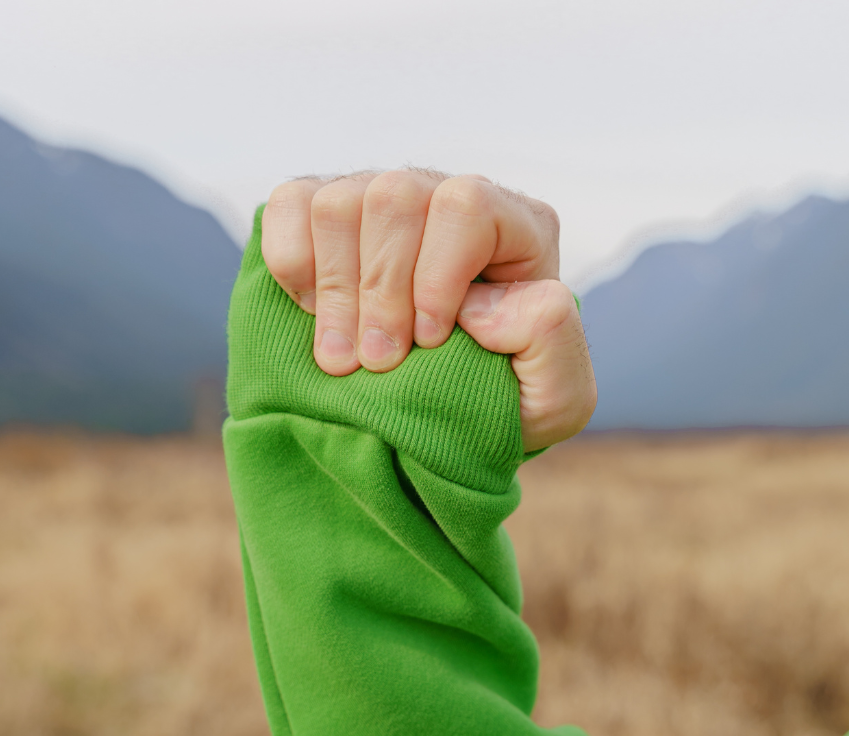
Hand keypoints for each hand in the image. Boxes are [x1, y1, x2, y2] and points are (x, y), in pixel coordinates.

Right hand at [261, 170, 595, 452]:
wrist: (443, 424)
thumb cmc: (505, 405)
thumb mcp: (557, 396)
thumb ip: (553, 340)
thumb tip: (483, 301)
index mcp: (515, 227)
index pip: (466, 206)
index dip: (437, 275)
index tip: (428, 342)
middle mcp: (444, 197)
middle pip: (396, 198)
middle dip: (379, 294)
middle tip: (377, 365)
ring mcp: (380, 198)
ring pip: (339, 203)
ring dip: (335, 291)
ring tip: (343, 359)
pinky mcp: (323, 212)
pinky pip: (290, 204)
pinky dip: (292, 265)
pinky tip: (314, 314)